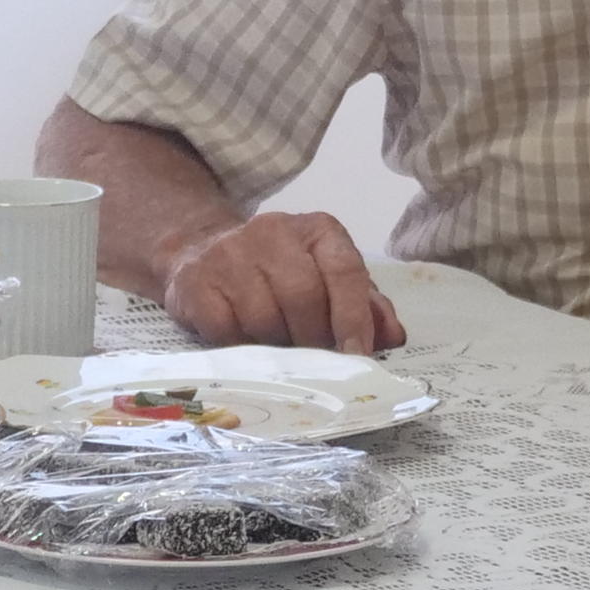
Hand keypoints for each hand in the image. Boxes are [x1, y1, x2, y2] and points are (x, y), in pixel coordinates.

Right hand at [153, 210, 407, 352]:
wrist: (202, 251)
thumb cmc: (279, 273)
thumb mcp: (327, 278)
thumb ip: (364, 305)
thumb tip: (393, 336)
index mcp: (317, 230)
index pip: (344, 270)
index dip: (354, 317)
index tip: (357, 355)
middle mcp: (274, 231)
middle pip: (304, 296)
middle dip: (313, 338)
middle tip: (314, 359)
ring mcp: (230, 253)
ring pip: (264, 317)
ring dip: (276, 346)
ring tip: (277, 347)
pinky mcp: (196, 280)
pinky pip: (226, 330)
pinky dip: (240, 346)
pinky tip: (243, 340)